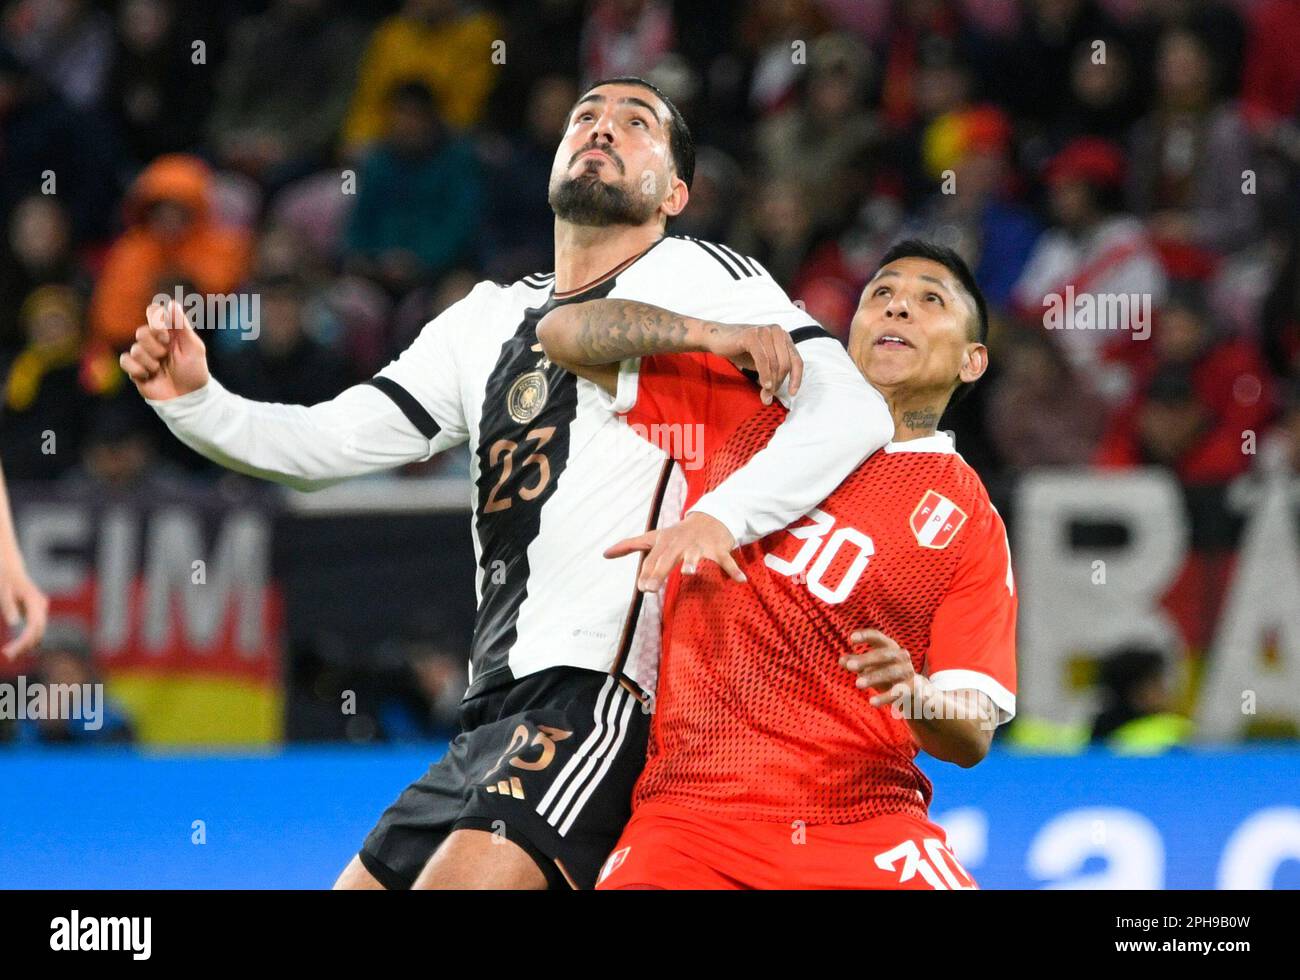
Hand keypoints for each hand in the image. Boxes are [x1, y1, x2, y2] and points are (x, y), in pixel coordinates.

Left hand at [1, 566, 47, 659]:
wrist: (9, 569)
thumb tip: (14, 623)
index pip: (34, 625)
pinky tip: (14, 648)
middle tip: (7, 657)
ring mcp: (41, 610)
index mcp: (34, 600)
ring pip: (38, 632)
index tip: (10, 651)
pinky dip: (26, 640)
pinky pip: (34, 630)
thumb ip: (8, 606)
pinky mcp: (36, 613)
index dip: (24, 640)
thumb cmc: (4, 580)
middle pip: (38, 631)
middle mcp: (41, 606)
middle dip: (24, 646)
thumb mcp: (2, 592)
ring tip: (9, 654)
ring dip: (25, 645)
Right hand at [120, 300, 209, 400]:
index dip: (156, 320)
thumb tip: (171, 302)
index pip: (153, 312)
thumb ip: (181, 325)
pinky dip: (138, 369)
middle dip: (155, 346)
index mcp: (169, 332)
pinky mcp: (135, 370)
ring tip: (161, 369)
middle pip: (142, 332)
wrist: (188, 399)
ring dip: (151, 361)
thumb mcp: (193, 347)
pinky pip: (125, 361)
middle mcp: (154, 342)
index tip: (167, 334)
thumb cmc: (194, 372)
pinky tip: (149, 376)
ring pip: (136, 349)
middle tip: (166, 355)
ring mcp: (144, 356)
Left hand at [603, 511, 744, 592]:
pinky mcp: (718, 548)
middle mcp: (680, 543)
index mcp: (664, 542)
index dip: (646, 573)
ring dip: (692, 563)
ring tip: (689, 573)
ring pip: (695, 555)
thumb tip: (605, 554)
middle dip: (659, 572)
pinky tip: (740, 580)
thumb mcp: (654, 538)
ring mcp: (699, 545)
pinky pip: (725, 560)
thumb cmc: (678, 533)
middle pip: (667, 559)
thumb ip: (630, 546)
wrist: (710, 518)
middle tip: (651, 588)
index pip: (652, 559)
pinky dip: (733, 570)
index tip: (642, 588)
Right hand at [704, 323, 802, 404]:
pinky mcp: (752, 336)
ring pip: (774, 363)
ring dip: (770, 382)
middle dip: (779, 383)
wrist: (717, 338)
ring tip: (764, 394)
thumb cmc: (741, 350)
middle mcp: (777, 331)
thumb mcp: (762, 362)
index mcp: (783, 336)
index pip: (796, 360)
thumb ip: (772, 373)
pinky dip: (765, 375)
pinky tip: (764, 385)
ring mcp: (764, 332)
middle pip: (785, 364)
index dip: (797, 378)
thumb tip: (774, 394)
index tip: (793, 393)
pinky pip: (763, 360)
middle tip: (769, 395)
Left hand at [840, 629, 919, 708]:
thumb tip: (841, 660)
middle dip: (866, 660)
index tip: (851, 638)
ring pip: (890, 672)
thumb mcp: (872, 668)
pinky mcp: (914, 688)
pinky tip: (872, 702)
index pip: (878, 637)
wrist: (916, 693)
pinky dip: (885, 697)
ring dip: (873, 677)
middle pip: (884, 655)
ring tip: (857, 684)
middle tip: (849, 666)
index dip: (865, 636)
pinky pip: (899, 692)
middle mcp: (901, 656)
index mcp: (890, 647)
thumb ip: (857, 663)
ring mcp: (908, 671)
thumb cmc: (888, 676)